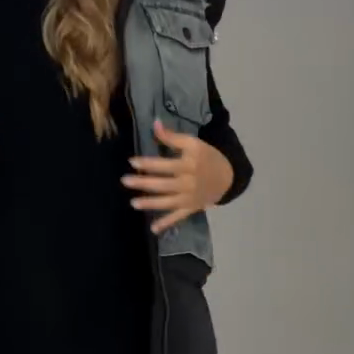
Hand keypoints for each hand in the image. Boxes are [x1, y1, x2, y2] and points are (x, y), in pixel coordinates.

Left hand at [121, 119, 233, 233]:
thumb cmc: (207, 157)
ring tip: (134, 203)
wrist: (227, 177)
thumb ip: (172, 137)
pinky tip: (153, 229)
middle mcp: (188, 183)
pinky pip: (178, 217)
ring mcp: (189, 198)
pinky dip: (166, 224)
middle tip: (125, 181)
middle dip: (143, 183)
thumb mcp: (192, 143)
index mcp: (188, 165)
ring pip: (168, 202)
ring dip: (151, 203)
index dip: (148, 163)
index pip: (165, 165)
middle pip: (163, 184)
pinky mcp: (191, 209)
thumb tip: (154, 123)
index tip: (131, 162)